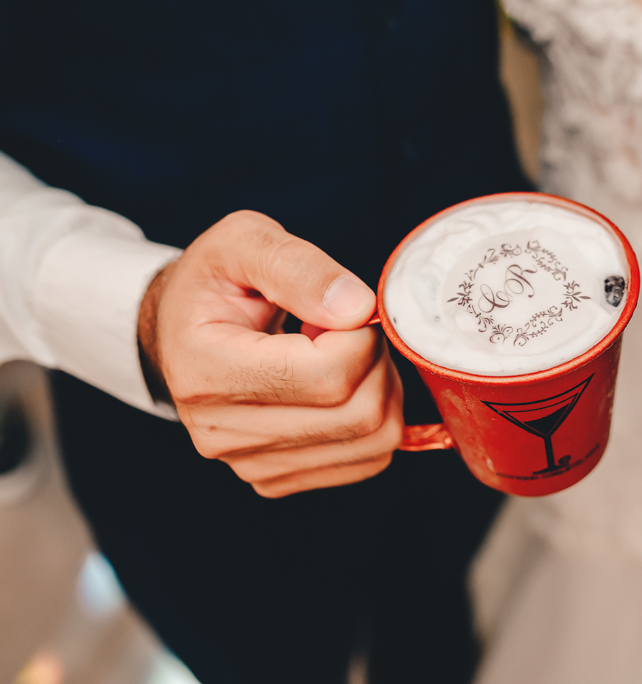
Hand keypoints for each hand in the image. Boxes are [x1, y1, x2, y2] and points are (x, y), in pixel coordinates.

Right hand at [138, 210, 402, 496]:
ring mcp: (248, 463)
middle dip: (377, 361)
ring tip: (344, 354)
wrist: (182, 330)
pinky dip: (374, 419)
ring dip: (382, 390)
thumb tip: (357, 308)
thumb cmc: (212, 283)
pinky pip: (365, 460)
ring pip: (371, 443)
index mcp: (205, 369)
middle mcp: (221, 431)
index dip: (362, 336)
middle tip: (352, 329)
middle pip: (358, 414)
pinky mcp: (275, 478)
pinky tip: (342, 388)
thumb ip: (300, 266)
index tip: (346, 309)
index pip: (328, 375)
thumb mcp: (243, 242)